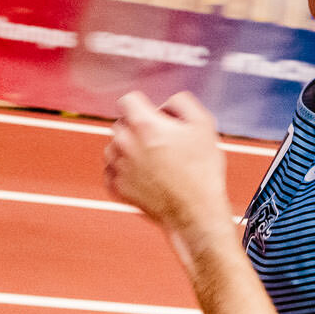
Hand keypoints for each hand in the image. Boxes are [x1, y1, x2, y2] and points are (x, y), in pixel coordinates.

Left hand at [104, 91, 232, 238]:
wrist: (196, 213)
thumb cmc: (202, 170)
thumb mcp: (203, 124)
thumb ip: (181, 102)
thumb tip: (164, 106)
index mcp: (143, 124)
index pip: (128, 100)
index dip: (143, 105)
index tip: (155, 117)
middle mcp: (124, 143)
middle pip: (120, 124)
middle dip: (137, 128)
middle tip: (161, 143)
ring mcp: (117, 167)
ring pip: (112, 147)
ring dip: (127, 149)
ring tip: (153, 162)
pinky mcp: (116, 187)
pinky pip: (110, 171)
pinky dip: (122, 171)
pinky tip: (143, 176)